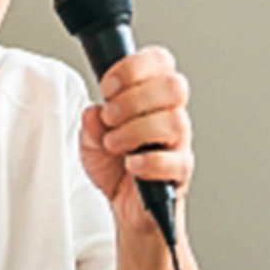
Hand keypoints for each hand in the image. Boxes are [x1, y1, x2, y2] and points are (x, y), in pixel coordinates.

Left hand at [79, 46, 194, 240]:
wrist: (125, 208)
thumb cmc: (115, 167)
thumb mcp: (90, 141)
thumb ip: (90, 124)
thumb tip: (94, 112)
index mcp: (152, 98)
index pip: (160, 62)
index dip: (134, 67)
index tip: (108, 86)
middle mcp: (170, 115)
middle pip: (174, 86)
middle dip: (134, 98)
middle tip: (111, 117)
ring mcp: (179, 143)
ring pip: (174, 121)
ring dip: (135, 131)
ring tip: (114, 144)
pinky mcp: (180, 173)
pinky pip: (175, 161)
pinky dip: (148, 161)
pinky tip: (131, 164)